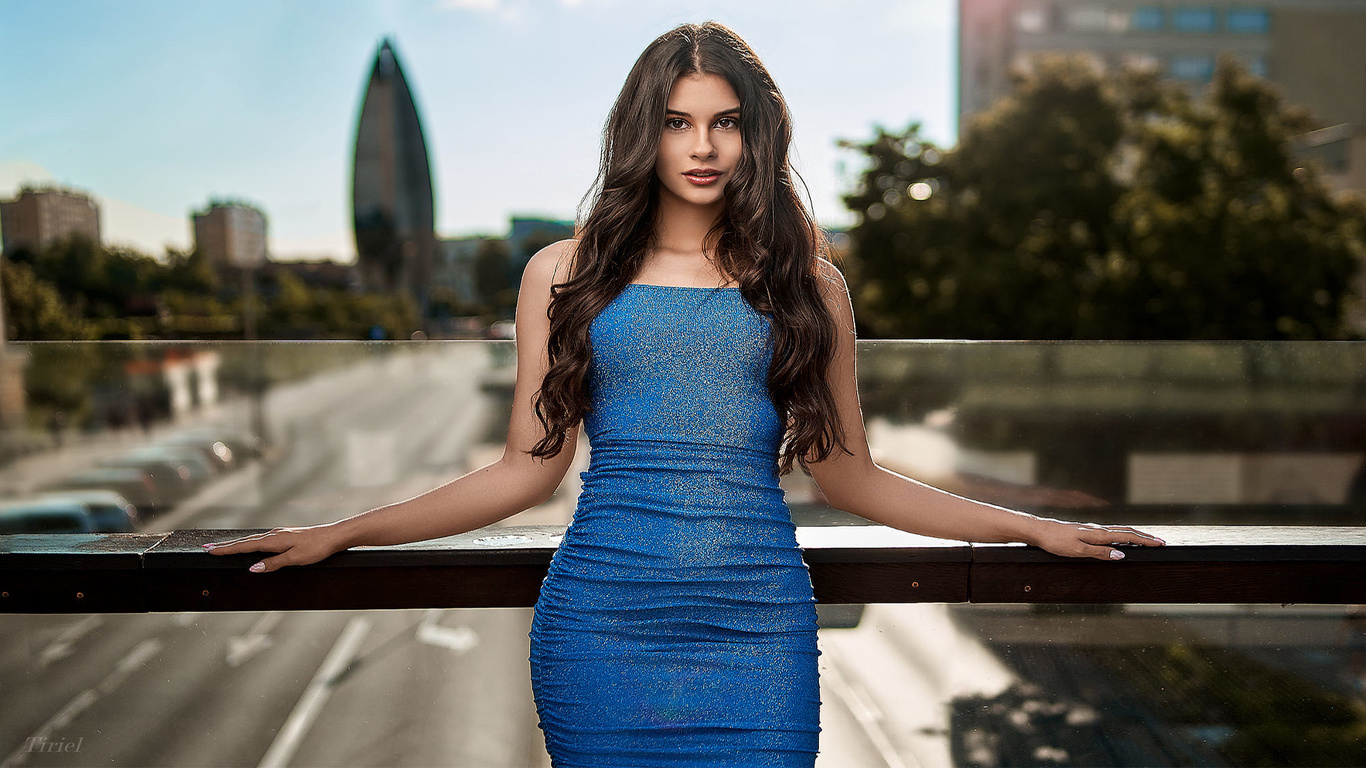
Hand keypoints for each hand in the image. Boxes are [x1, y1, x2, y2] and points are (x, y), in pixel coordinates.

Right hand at [202, 523, 348, 572]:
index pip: (244, 546)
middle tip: (208, 549)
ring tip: (223, 548)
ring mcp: (280, 534)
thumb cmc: (317, 548)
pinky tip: (250, 545)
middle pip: (245, 541)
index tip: (209, 551)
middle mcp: (274, 534)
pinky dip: (250, 542)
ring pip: (253, 540)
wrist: (335, 536)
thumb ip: (273, 563)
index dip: (226, 550)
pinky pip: (262, 539)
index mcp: (274, 540)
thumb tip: (253, 568)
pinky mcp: (286, 536)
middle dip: (226, 546)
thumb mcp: (295, 559)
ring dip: (237, 544)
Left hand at [1030, 518, 1164, 560]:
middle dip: (1144, 537)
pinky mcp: (1085, 530)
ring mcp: (1091, 529)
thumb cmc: (1055, 541)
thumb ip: (1099, 552)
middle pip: (1126, 531)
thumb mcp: (1078, 550)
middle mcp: (1097, 529)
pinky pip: (1109, 532)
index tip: (1160, 544)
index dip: (1144, 541)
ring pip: (1118, 530)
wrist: (1038, 530)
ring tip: (1145, 539)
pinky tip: (1120, 537)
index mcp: (1098, 534)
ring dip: (1134, 535)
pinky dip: (1121, 534)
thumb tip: (1121, 555)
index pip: (1127, 537)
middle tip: (1159, 542)